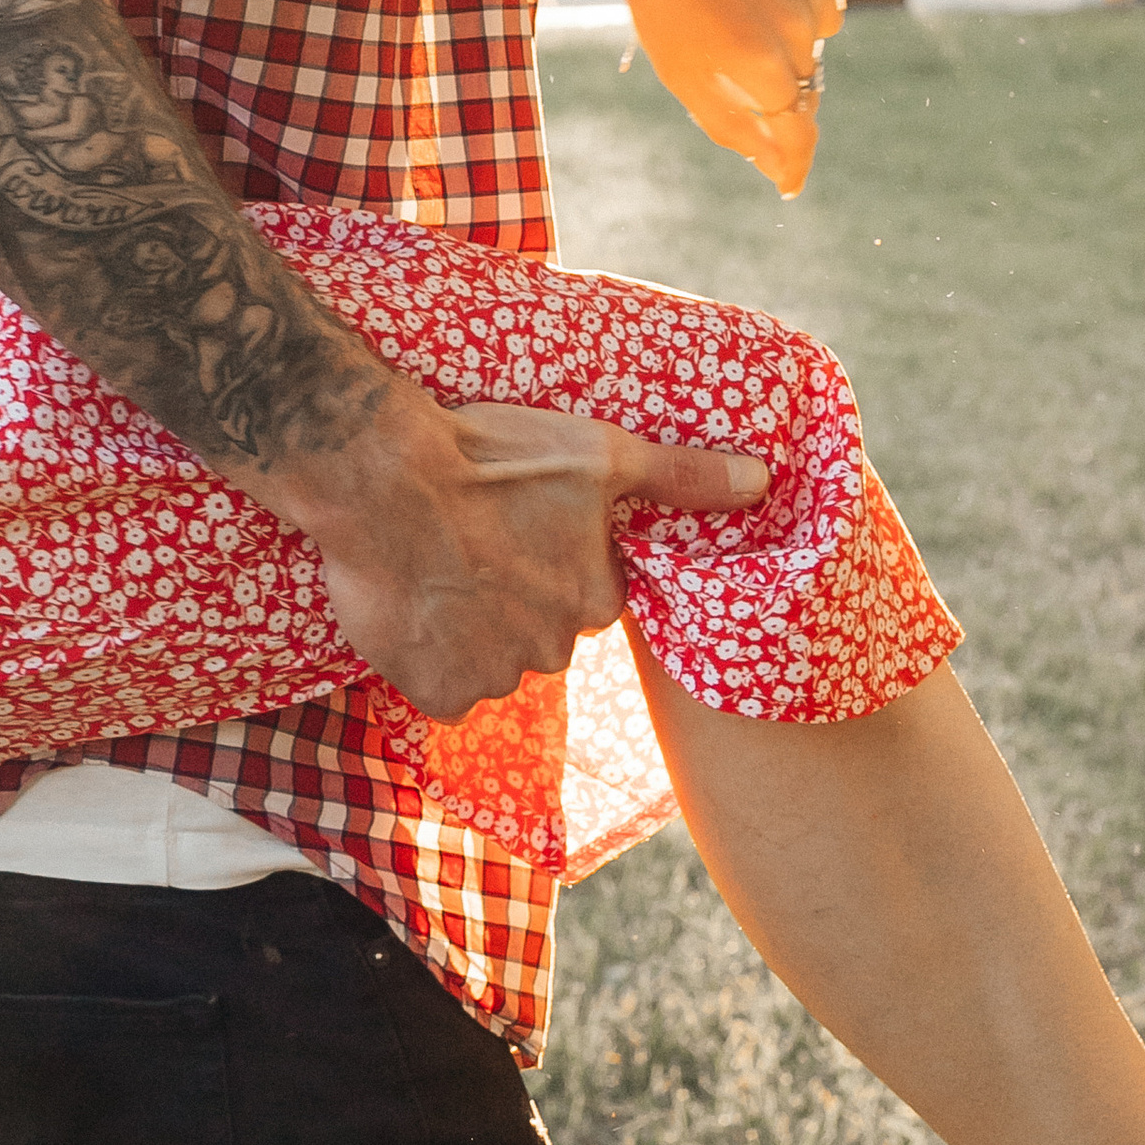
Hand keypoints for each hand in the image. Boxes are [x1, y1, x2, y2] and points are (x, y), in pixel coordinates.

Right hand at [265, 391, 766, 719]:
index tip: (518, 526)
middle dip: (511, 601)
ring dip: (467, 630)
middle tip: (472, 544)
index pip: (586, 596)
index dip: (551, 561)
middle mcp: (552, 649)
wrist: (382, 478)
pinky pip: (440, 688)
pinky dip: (426, 658)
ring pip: (488, 661)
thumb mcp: (599, 453)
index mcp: (595, 598)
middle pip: (538, 633)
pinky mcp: (435, 691)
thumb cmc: (493, 458)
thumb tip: (763, 482)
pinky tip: (413, 608)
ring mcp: (492, 676)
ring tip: (434, 567)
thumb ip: (681, 476)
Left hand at [614, 0, 844, 198]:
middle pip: (804, 95)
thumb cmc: (667, 11)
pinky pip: (823, 12)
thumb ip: (736, 130)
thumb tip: (780, 168)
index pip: (797, 132)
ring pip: (814, 53)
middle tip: (738, 79)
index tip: (788, 186)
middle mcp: (794, 31)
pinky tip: (764, 0)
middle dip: (779, 102)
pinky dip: (801, 18)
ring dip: (786, 55)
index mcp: (758, 64)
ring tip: (738, 23)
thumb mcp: (687, 80)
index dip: (794, 162)